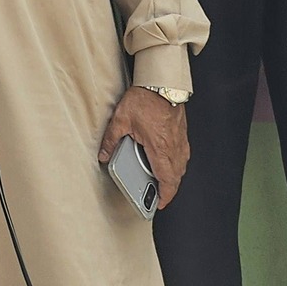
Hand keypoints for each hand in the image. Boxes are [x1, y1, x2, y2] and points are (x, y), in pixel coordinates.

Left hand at [101, 87, 189, 210]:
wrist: (161, 82)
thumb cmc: (145, 98)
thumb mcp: (121, 119)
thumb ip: (111, 139)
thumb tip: (104, 154)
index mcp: (160, 148)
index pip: (167, 180)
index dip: (165, 195)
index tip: (159, 203)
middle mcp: (174, 147)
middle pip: (176, 176)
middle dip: (168, 188)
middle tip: (158, 195)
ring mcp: (180, 139)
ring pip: (181, 166)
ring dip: (173, 176)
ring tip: (162, 181)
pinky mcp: (181, 132)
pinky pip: (182, 154)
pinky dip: (176, 163)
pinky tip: (167, 160)